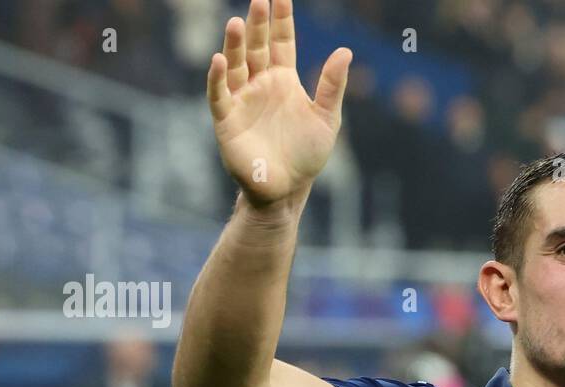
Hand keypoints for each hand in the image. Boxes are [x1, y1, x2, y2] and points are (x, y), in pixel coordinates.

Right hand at [206, 0, 351, 208]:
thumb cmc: (306, 155)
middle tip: (259, 0)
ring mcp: (242, 100)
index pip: (281, 42)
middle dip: (257, 24)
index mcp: (283, 80)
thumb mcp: (326, 118)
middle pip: (256, 47)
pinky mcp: (227, 119)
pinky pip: (219, 94)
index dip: (281, 20)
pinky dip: (218, 78)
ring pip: (236, 65)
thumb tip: (346, 51)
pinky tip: (220, 60)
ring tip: (237, 22)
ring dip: (235, 44)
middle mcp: (260, 84)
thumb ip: (332, 86)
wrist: (286, 189)